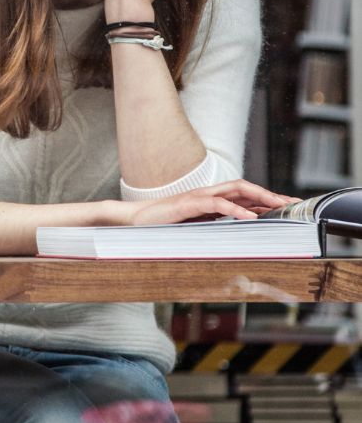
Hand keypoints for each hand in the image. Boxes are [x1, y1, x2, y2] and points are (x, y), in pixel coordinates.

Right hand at [124, 179, 298, 225]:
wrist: (132, 221)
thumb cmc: (159, 226)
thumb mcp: (192, 227)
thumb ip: (211, 225)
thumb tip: (234, 235)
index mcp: (208, 199)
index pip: (242, 194)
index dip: (265, 197)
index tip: (286, 204)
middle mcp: (205, 194)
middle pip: (244, 187)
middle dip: (269, 194)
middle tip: (290, 203)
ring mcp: (197, 196)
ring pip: (235, 190)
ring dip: (259, 196)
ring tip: (277, 205)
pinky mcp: (187, 204)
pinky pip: (217, 204)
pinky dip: (235, 209)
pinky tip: (250, 217)